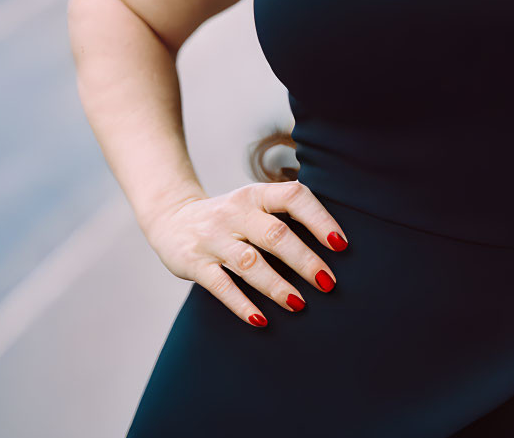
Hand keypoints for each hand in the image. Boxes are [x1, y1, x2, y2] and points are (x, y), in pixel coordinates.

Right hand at [144, 180, 349, 327]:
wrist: (172, 219)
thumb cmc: (231, 217)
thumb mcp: (255, 203)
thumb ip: (286, 214)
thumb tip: (335, 240)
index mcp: (256, 194)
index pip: (293, 197)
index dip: (319, 219)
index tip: (341, 244)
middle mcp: (236, 212)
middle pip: (275, 234)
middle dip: (304, 260)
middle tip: (328, 283)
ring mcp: (213, 237)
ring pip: (249, 262)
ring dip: (276, 285)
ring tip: (299, 304)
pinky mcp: (195, 263)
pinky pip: (220, 285)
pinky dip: (241, 304)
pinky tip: (261, 320)